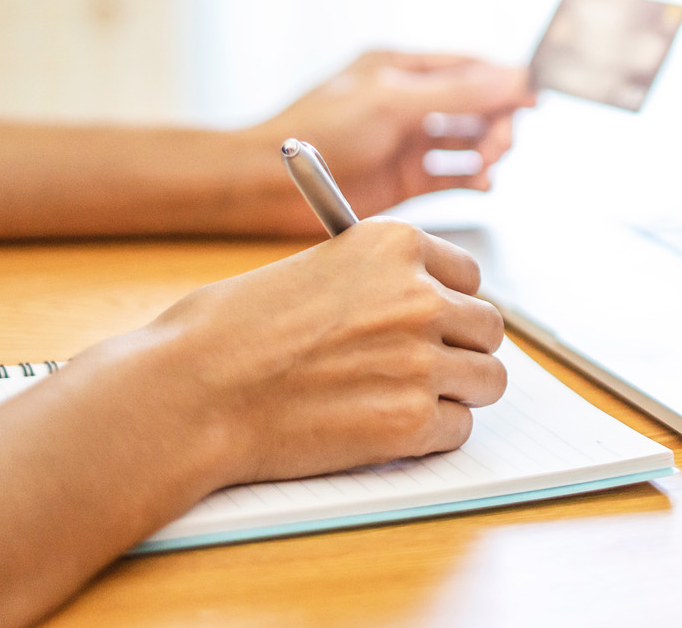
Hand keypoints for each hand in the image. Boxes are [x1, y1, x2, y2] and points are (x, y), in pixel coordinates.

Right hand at [88, 218, 509, 483]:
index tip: (431, 321)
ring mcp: (420, 361)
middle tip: (420, 369)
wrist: (193, 390)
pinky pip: (457, 430)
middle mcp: (418, 296)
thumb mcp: (309, 270)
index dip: (448, 303)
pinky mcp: (411, 422)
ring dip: (454, 394)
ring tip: (401, 401)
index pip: (468, 276)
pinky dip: (429, 436)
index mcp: (393, 245)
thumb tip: (418, 308)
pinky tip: (381, 428)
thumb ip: (371, 282)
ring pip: (486, 382)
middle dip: (460, 350)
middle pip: (487, 329)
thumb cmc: (229, 332)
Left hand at [244, 51, 535, 226]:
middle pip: (472, 105)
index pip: (466, 67)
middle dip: (494, 121)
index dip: (503, 82)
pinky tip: (482, 182)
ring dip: (485, 150)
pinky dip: (470, 178)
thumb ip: (457, 91)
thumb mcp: (393, 102)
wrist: (269, 183)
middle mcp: (405, 102)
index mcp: (399, 68)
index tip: (533, 99)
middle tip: (501, 143)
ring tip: (488, 164)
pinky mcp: (401, 180)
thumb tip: (515, 77)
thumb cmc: (320, 131)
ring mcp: (404, 142)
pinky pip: (449, 176)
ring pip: (464, 141)